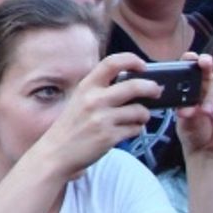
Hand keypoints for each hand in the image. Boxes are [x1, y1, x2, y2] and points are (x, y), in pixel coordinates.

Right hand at [32, 53, 158, 179]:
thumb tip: (134, 83)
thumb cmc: (72, 125)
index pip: (112, 62)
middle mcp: (94, 99)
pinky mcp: (109, 137)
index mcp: (86, 86)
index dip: (132, 60)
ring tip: (137, 117)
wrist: (56, 152)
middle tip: (156, 91)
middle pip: (134, 86)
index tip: (142, 65)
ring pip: (140, 111)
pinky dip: (136, 129)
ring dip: (144, 115)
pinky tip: (127, 130)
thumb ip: (101, 90)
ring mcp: (102, 119)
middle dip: (152, 88)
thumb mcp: (80, 99)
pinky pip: (136, 129)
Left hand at [175, 53, 212, 155]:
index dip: (190, 58)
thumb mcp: (185, 120)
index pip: (188, 65)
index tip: (190, 57)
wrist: (206, 145)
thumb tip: (186, 109)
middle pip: (206, 66)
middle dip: (205, 63)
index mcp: (189, 82)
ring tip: (206, 113)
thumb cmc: (192, 128)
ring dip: (212, 98)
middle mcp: (205, 80)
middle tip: (204, 63)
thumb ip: (187, 112)